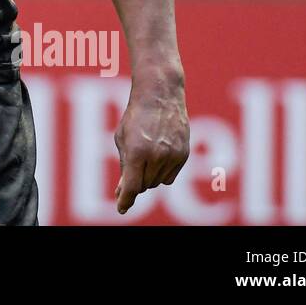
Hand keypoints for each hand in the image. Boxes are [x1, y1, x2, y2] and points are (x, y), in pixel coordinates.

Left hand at [113, 77, 188, 214]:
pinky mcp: (184, 155)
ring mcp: (173, 156)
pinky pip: (170, 176)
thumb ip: (125, 165)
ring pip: (158, 183)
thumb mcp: (122, 139)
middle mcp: (157, 156)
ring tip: (144, 157)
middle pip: (145, 186)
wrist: (160, 96)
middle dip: (136, 182)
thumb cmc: (135, 115)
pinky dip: (162, 172)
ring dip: (149, 177)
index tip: (121, 208)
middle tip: (131, 173)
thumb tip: (124, 191)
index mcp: (138, 152)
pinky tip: (157, 156)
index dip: (126, 200)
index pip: (132, 186)